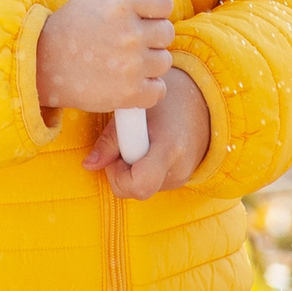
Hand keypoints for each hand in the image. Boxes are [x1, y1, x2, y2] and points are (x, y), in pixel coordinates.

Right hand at [37, 0, 176, 111]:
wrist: (44, 62)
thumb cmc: (75, 21)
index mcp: (123, 2)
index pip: (164, 4)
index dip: (153, 10)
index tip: (139, 16)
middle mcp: (129, 33)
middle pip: (167, 32)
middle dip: (151, 35)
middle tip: (128, 39)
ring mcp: (131, 65)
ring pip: (164, 61)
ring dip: (148, 62)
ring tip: (123, 60)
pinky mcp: (129, 93)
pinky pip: (158, 90)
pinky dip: (147, 89)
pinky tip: (128, 80)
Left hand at [84, 67, 209, 197]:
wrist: (203, 102)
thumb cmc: (166, 99)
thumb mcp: (136, 109)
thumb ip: (111, 138)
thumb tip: (88, 165)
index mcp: (169, 147)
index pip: (139, 184)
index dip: (118, 174)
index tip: (116, 152)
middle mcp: (178, 169)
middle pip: (136, 191)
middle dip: (121, 172)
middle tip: (125, 144)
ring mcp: (181, 178)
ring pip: (141, 188)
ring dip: (131, 169)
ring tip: (140, 141)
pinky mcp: (179, 181)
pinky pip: (150, 183)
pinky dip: (142, 169)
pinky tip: (149, 148)